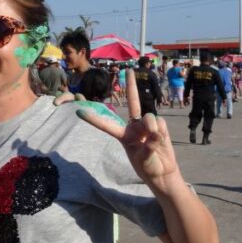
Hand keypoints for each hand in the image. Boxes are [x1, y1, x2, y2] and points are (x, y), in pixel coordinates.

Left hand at [74, 68, 180, 184]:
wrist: (163, 172)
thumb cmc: (148, 167)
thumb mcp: (144, 159)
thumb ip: (148, 146)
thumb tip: (154, 133)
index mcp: (123, 136)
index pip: (107, 125)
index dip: (94, 118)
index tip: (79, 111)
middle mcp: (134, 127)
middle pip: (132, 102)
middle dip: (131, 86)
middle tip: (128, 70)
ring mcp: (147, 125)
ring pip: (148, 117)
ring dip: (152, 129)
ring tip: (154, 142)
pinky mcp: (160, 126)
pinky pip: (160, 123)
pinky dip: (161, 132)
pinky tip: (161, 141)